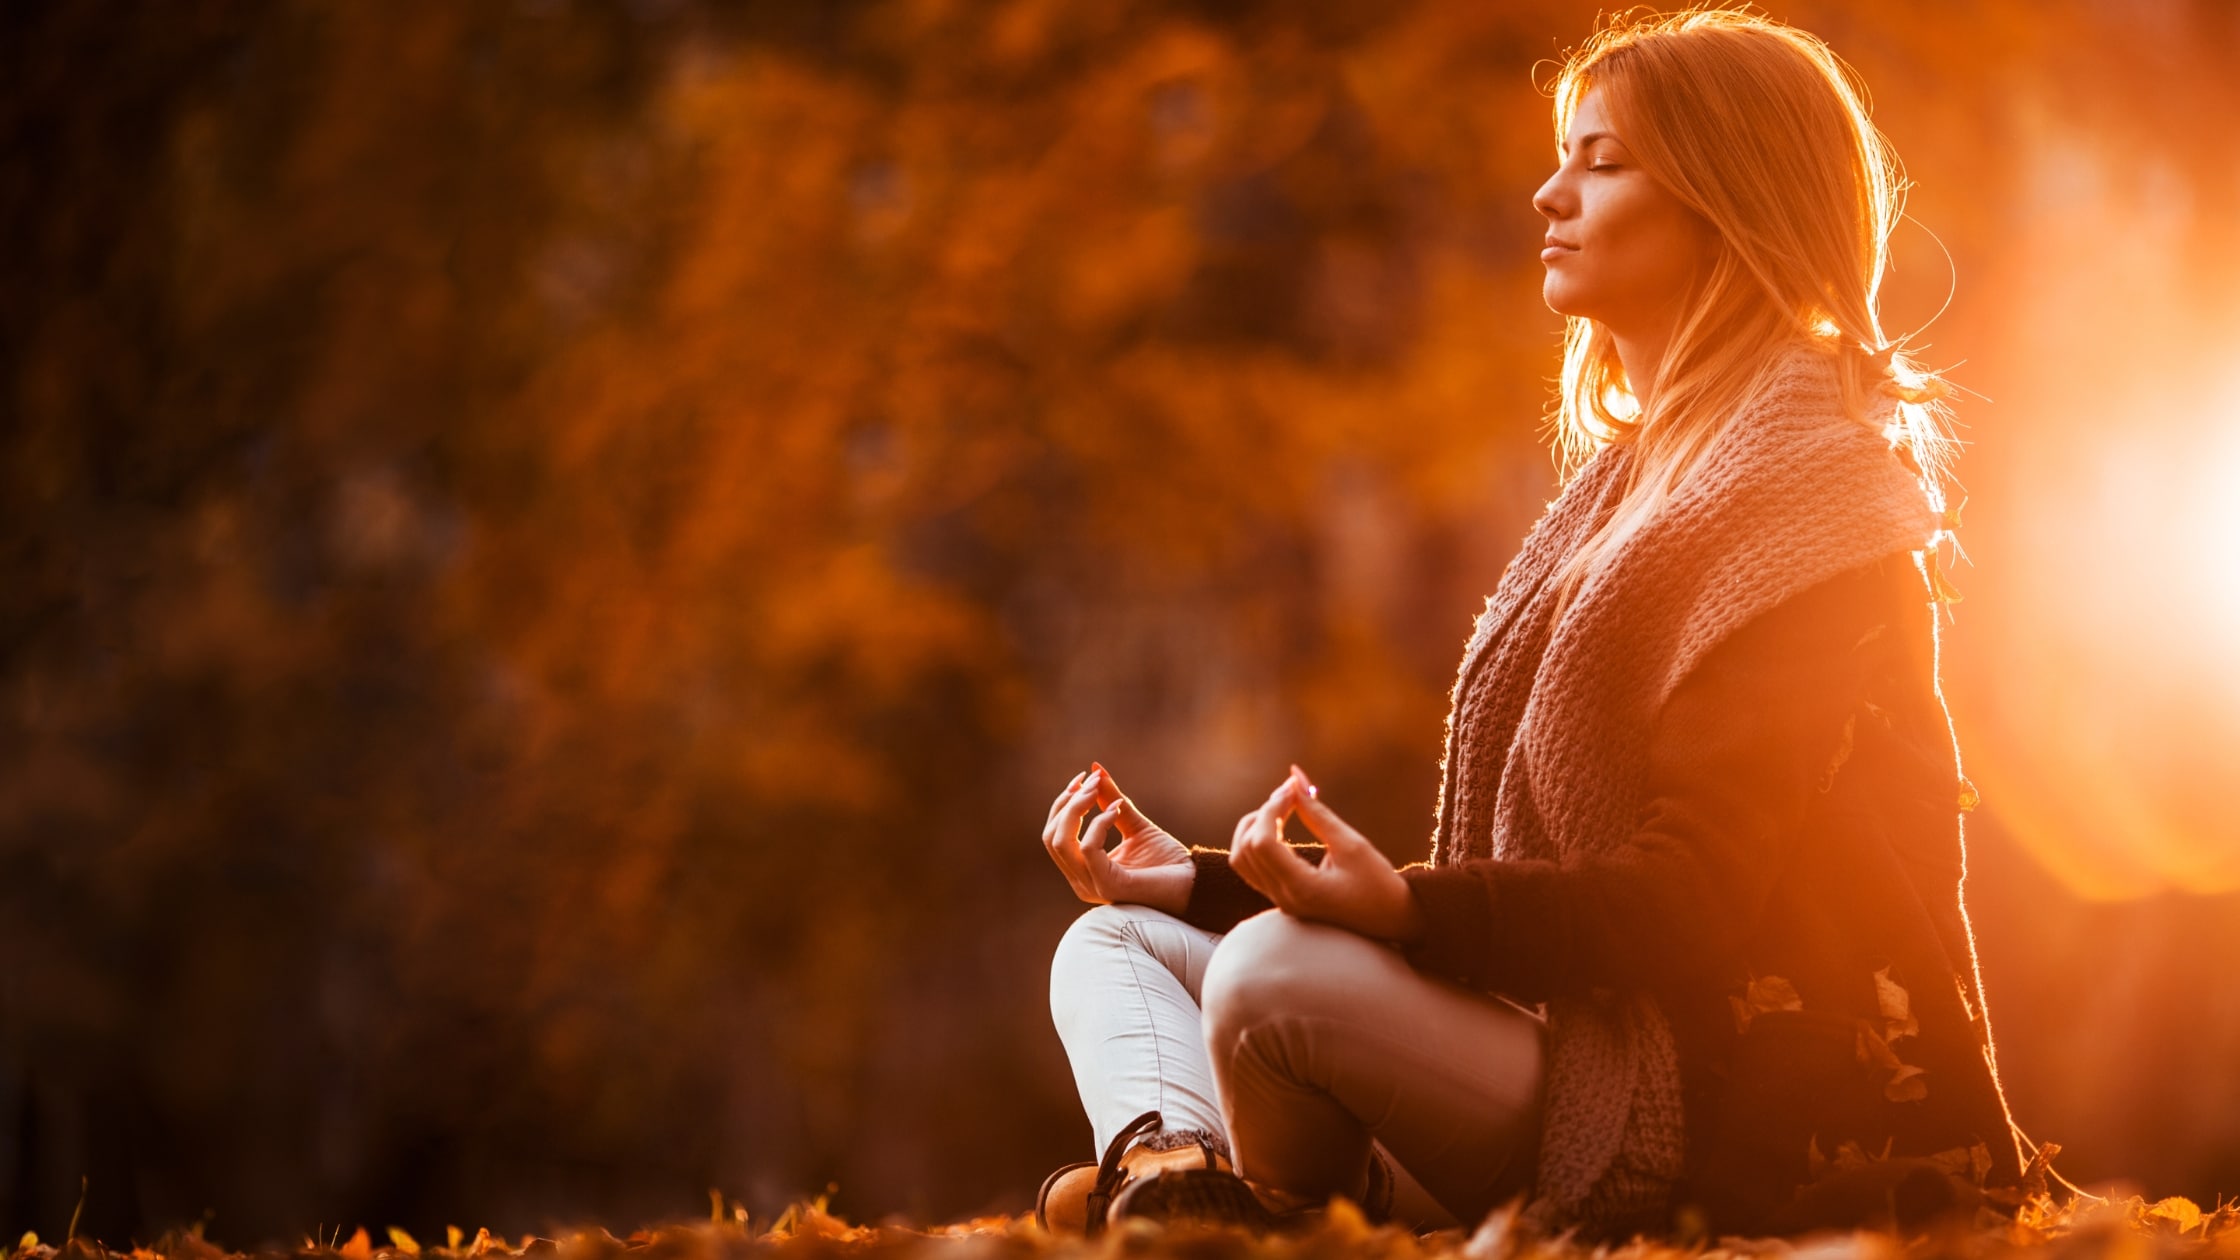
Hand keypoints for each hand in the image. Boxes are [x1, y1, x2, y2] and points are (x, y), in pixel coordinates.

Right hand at [1040, 762, 1194, 915]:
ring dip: (1077, 808)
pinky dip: (1099, 823)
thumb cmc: (1167, 861)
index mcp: (1084, 869)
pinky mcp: (1108, 885)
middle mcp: (1082, 881)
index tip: (1084, 777)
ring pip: (1062, 842)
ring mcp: (1092, 886)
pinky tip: (1117, 810)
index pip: (1054, 835)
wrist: (1195, 885)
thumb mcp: (1134, 825)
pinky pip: (1089, 848)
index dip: (1064, 804)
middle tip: (1091, 780)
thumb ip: (1112, 801)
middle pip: (1052, 837)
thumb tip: (1095, 770)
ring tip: (1097, 789)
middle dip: (1067, 803)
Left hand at [1229, 765, 1425, 943]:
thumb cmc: (1379, 884)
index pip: (1263, 843)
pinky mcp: (1282, 899)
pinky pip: (1253, 868)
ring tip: (1282, 808)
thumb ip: (1317, 813)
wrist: (1392, 920)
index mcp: (1302, 889)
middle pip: (1246, 849)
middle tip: (1290, 793)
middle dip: (1262, 814)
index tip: (1292, 789)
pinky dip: (1257, 842)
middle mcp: (1284, 898)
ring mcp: (1280, 902)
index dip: (1271, 809)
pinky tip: (1279, 826)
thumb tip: (1295, 779)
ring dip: (1254, 828)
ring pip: (1242, 860)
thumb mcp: (1352, 844)